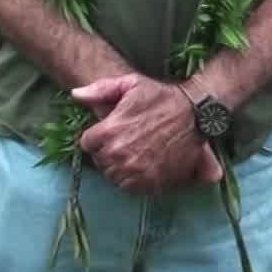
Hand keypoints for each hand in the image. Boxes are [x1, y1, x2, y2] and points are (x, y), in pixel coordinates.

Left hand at [71, 75, 221, 193]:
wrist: (195, 113)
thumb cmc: (162, 97)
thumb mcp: (131, 83)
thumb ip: (100, 89)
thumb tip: (76, 94)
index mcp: (108, 131)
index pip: (87, 144)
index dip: (97, 138)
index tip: (110, 133)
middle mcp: (118, 154)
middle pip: (100, 162)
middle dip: (108, 152)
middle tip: (124, 142)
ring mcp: (135, 171)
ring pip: (113, 177)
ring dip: (120, 168)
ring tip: (134, 154)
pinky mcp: (152, 183)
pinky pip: (131, 188)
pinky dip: (134, 179)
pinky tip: (143, 165)